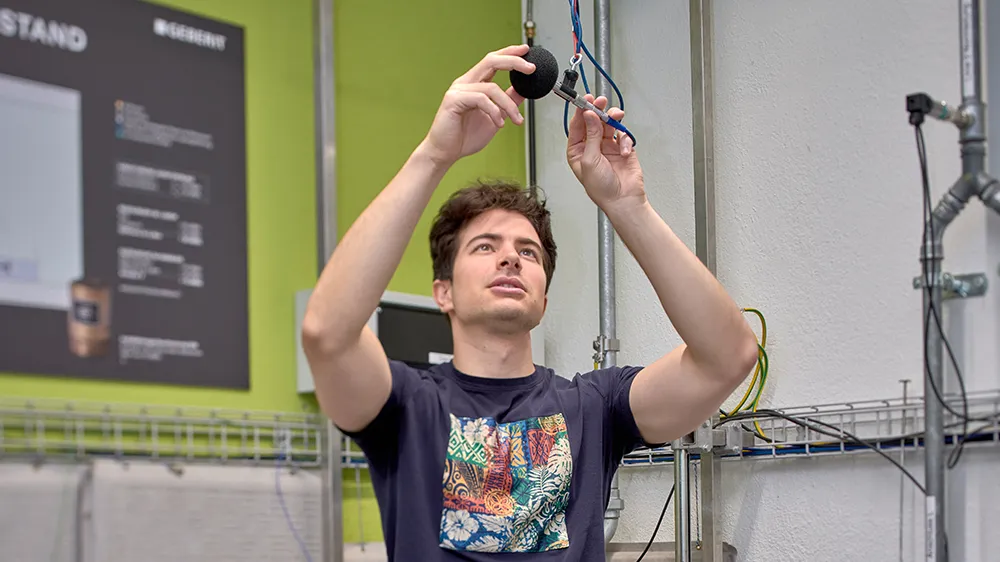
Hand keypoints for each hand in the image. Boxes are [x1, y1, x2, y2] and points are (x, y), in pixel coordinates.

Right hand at [420, 45, 534, 165]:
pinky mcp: (453, 100)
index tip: (526, 50)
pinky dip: (494, 112)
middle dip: (513, 61)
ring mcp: (458, 90)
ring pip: (491, 87)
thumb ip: (506, 102)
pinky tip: (499, 124)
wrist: (445, 153)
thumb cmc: (464, 137)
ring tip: (517, 120)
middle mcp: (465, 83)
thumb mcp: (495, 117)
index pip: (493, 61)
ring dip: (509, 105)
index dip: (509, 53)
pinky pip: (481, 100)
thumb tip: (523, 91)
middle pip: (491, 61)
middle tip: (530, 68)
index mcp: (474, 84)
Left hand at [566, 95, 644, 210]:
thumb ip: (591, 135)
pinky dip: (625, 140)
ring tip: (616, 117)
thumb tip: (589, 115)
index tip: (586, 101)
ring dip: (612, 119)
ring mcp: (607, 146)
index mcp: (577, 151)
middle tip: (601, 102)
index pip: (577, 126)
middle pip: (593, 122)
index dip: (581, 112)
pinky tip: (624, 151)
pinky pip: (623, 135)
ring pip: (609, 124)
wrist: (623, 199)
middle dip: (598, 111)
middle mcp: (591, 147)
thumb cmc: (602, 188)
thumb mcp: (590, 159)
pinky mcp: (622, 148)